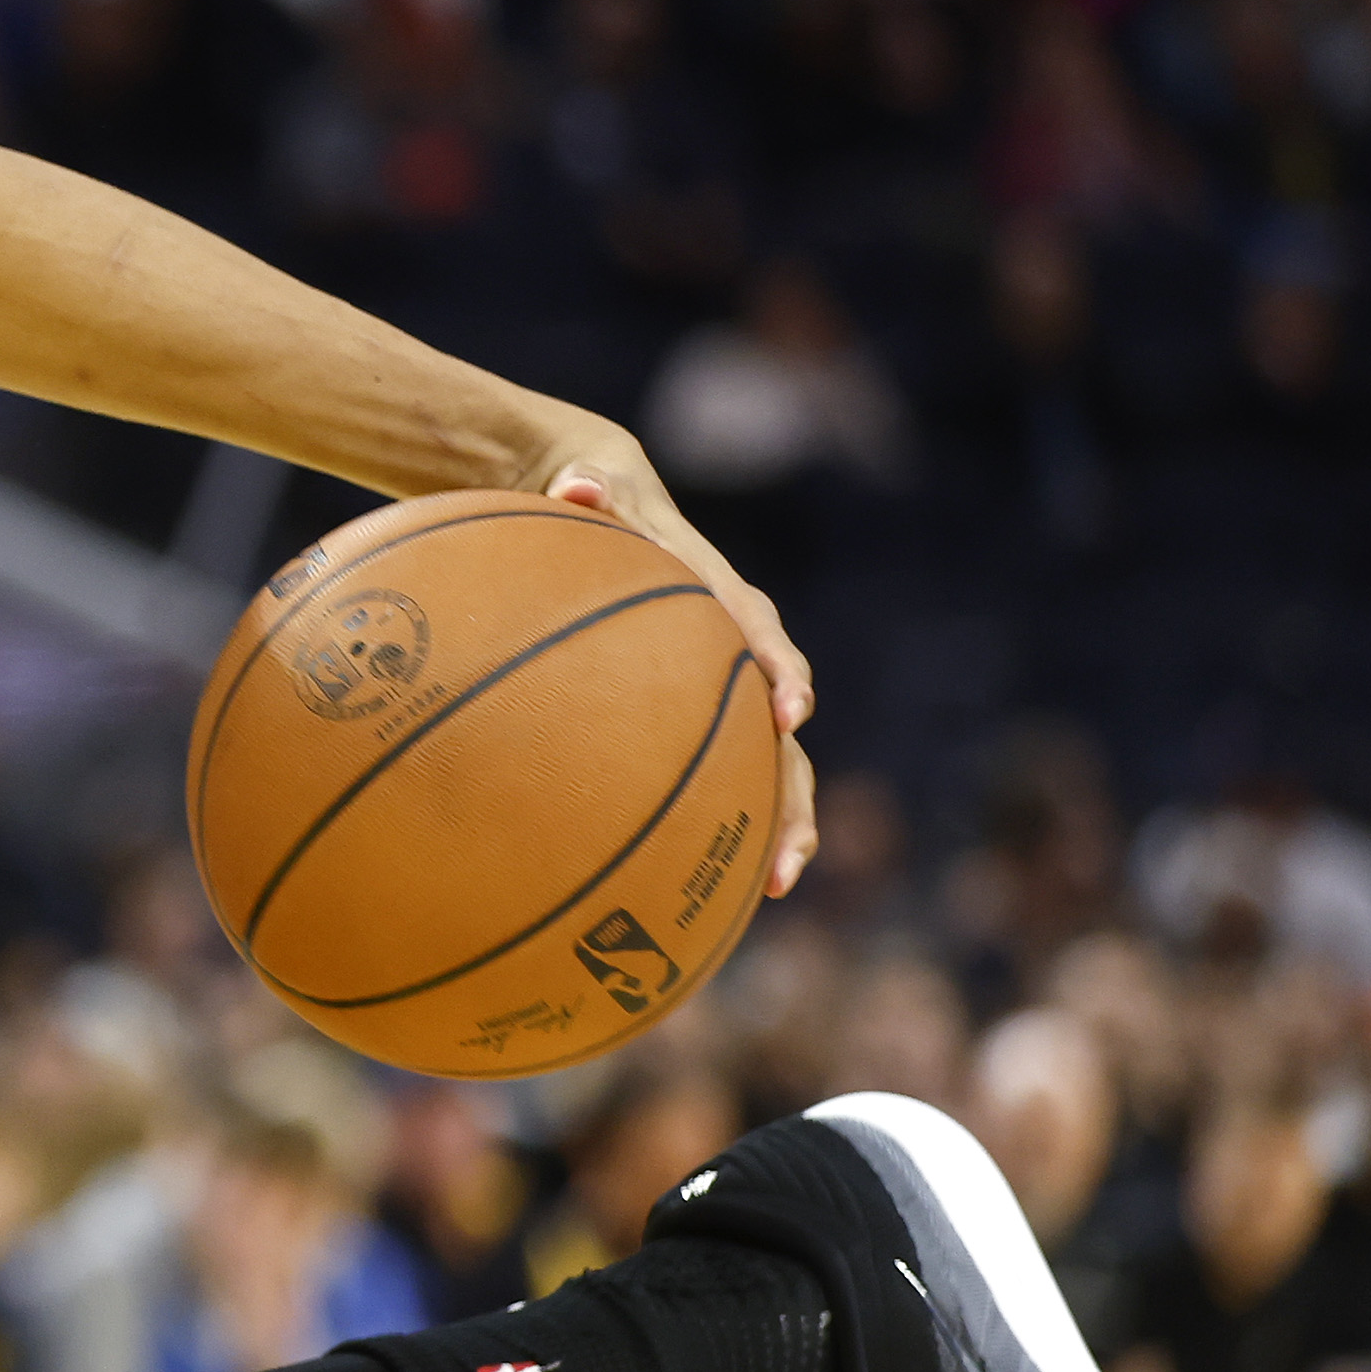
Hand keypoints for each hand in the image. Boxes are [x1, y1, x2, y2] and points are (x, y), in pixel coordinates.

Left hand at [535, 431, 819, 899]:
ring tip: (774, 886)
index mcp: (723, 597)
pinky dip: (721, 817)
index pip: (765, 637)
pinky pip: (719, 768)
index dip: (783, 676)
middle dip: (795, 790)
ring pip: (768, 763)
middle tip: (791, 852)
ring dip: (779, 822)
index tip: (789, 715)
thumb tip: (575, 485)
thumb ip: (591, 489)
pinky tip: (698, 878)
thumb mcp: (594, 485)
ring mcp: (723, 686)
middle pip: (782, 725)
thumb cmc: (595, 493)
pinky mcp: (694, 709)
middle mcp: (740, 650)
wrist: (598, 492)